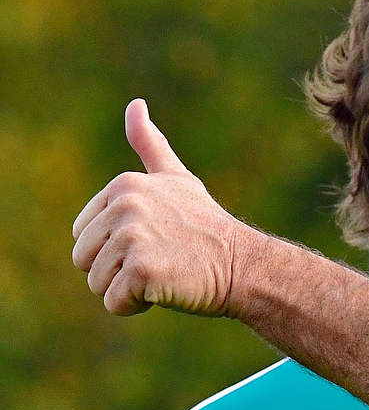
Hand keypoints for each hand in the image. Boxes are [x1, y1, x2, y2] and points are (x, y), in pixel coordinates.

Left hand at [72, 99, 249, 316]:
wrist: (243, 265)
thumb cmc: (207, 227)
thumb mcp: (176, 179)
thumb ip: (149, 144)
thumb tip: (135, 103)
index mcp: (124, 186)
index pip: (83, 235)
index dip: (115, 248)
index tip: (155, 240)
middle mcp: (125, 207)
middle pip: (84, 260)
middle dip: (117, 271)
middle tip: (160, 260)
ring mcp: (133, 238)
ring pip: (97, 283)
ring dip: (128, 290)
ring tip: (165, 274)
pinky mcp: (142, 269)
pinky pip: (114, 302)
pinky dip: (137, 306)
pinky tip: (167, 289)